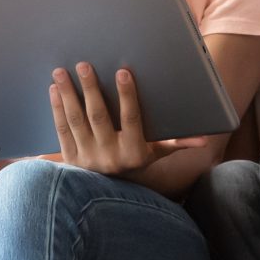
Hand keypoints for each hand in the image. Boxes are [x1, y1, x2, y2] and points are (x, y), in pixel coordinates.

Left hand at [49, 63, 207, 176]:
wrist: (109, 195)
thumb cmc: (136, 164)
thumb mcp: (157, 155)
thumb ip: (178, 143)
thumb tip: (205, 139)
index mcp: (134, 152)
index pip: (132, 120)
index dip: (127, 96)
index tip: (123, 72)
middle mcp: (110, 156)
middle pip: (99, 117)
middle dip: (91, 90)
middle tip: (83, 65)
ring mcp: (87, 158)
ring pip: (77, 121)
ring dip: (68, 95)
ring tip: (60, 72)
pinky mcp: (70, 159)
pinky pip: (62, 130)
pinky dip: (57, 109)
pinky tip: (54, 90)